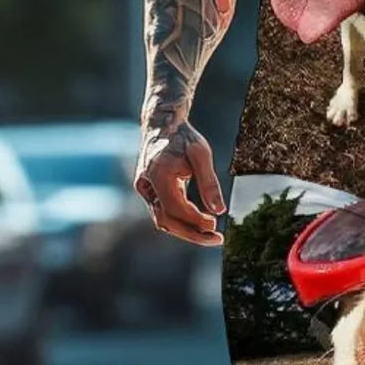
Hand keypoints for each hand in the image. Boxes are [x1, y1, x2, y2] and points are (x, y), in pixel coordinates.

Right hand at [134, 121, 225, 246]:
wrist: (163, 125)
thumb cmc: (184, 137)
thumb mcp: (201, 154)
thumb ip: (209, 182)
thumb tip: (220, 210)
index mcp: (158, 174)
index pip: (175, 208)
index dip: (195, 220)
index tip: (215, 225)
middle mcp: (147, 185)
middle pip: (166, 221)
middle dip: (192, 234)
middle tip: (217, 239)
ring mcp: (145, 190)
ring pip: (163, 220)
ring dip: (187, 231)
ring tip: (211, 236)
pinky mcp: (149, 192)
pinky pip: (163, 213)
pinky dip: (180, 222)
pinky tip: (200, 225)